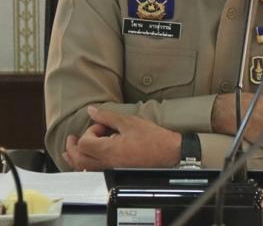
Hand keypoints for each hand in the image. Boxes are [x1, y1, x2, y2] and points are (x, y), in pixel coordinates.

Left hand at [63, 106, 181, 170]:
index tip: (102, 126)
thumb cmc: (152, 138)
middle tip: (72, 138)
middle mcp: (106, 164)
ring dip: (75, 158)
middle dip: (72, 147)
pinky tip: (88, 159)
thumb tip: (92, 111)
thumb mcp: (129, 122)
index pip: (84, 143)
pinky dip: (85, 165)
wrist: (168, 153)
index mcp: (108, 150)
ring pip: (83, 169)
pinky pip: (93, 173)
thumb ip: (107, 116)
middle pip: (78, 159)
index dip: (90, 131)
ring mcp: (110, 171)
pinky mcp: (115, 174)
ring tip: (72, 150)